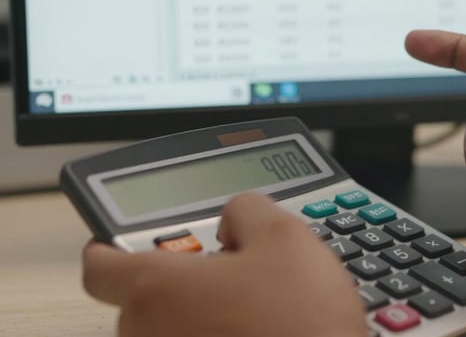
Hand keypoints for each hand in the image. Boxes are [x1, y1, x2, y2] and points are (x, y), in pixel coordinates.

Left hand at [83, 193, 366, 336]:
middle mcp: (147, 335)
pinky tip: (258, 333)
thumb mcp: (286, 237)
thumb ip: (247, 210)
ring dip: (202, 314)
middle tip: (234, 269)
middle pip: (145, 298)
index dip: (113, 246)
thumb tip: (236, 217)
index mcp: (155, 290)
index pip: (99, 264)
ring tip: (259, 308)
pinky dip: (215, 336)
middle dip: (185, 280)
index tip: (130, 240)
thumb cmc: (299, 325)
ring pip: (172, 328)